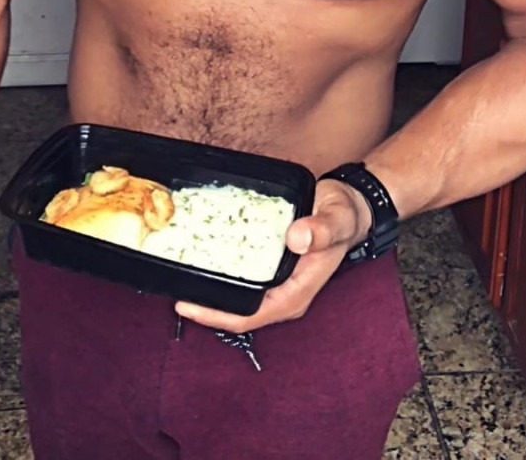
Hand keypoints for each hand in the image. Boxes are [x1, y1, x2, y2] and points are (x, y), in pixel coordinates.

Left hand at [174, 178, 371, 333]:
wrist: (351, 209)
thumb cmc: (344, 216)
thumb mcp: (337, 218)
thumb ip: (321, 229)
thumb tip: (296, 237)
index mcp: (297, 292)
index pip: (250, 316)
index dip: (216, 315)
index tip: (187, 306)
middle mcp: (286, 294)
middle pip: (238, 312)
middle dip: (206, 306)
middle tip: (173, 290)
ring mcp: (279, 284)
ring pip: (239, 298)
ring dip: (212, 291)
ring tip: (181, 276)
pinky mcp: (273, 270)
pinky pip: (243, 280)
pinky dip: (223, 273)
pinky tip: (203, 259)